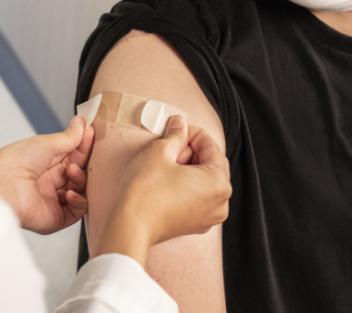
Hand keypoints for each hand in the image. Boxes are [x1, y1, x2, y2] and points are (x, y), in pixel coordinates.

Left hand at [0, 115, 95, 234]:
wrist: (2, 188)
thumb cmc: (13, 164)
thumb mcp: (44, 143)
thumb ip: (67, 137)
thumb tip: (81, 124)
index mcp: (41, 164)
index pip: (69, 154)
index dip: (81, 144)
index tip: (91, 133)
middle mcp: (47, 182)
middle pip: (76, 171)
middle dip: (83, 160)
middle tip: (90, 149)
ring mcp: (51, 200)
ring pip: (79, 190)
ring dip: (80, 178)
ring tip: (72, 171)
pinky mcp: (55, 218)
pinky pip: (77, 211)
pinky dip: (79, 201)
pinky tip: (70, 192)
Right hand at [92, 116, 231, 266]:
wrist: (130, 227)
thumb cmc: (145, 191)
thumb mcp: (159, 151)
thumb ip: (175, 134)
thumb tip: (180, 123)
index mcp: (219, 182)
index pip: (211, 146)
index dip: (192, 133)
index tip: (176, 128)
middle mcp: (221, 202)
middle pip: (211, 164)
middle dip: (192, 151)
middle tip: (169, 146)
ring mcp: (209, 217)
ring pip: (205, 181)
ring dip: (189, 167)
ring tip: (166, 163)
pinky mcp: (195, 225)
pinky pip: (198, 197)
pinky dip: (187, 184)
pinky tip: (167, 179)